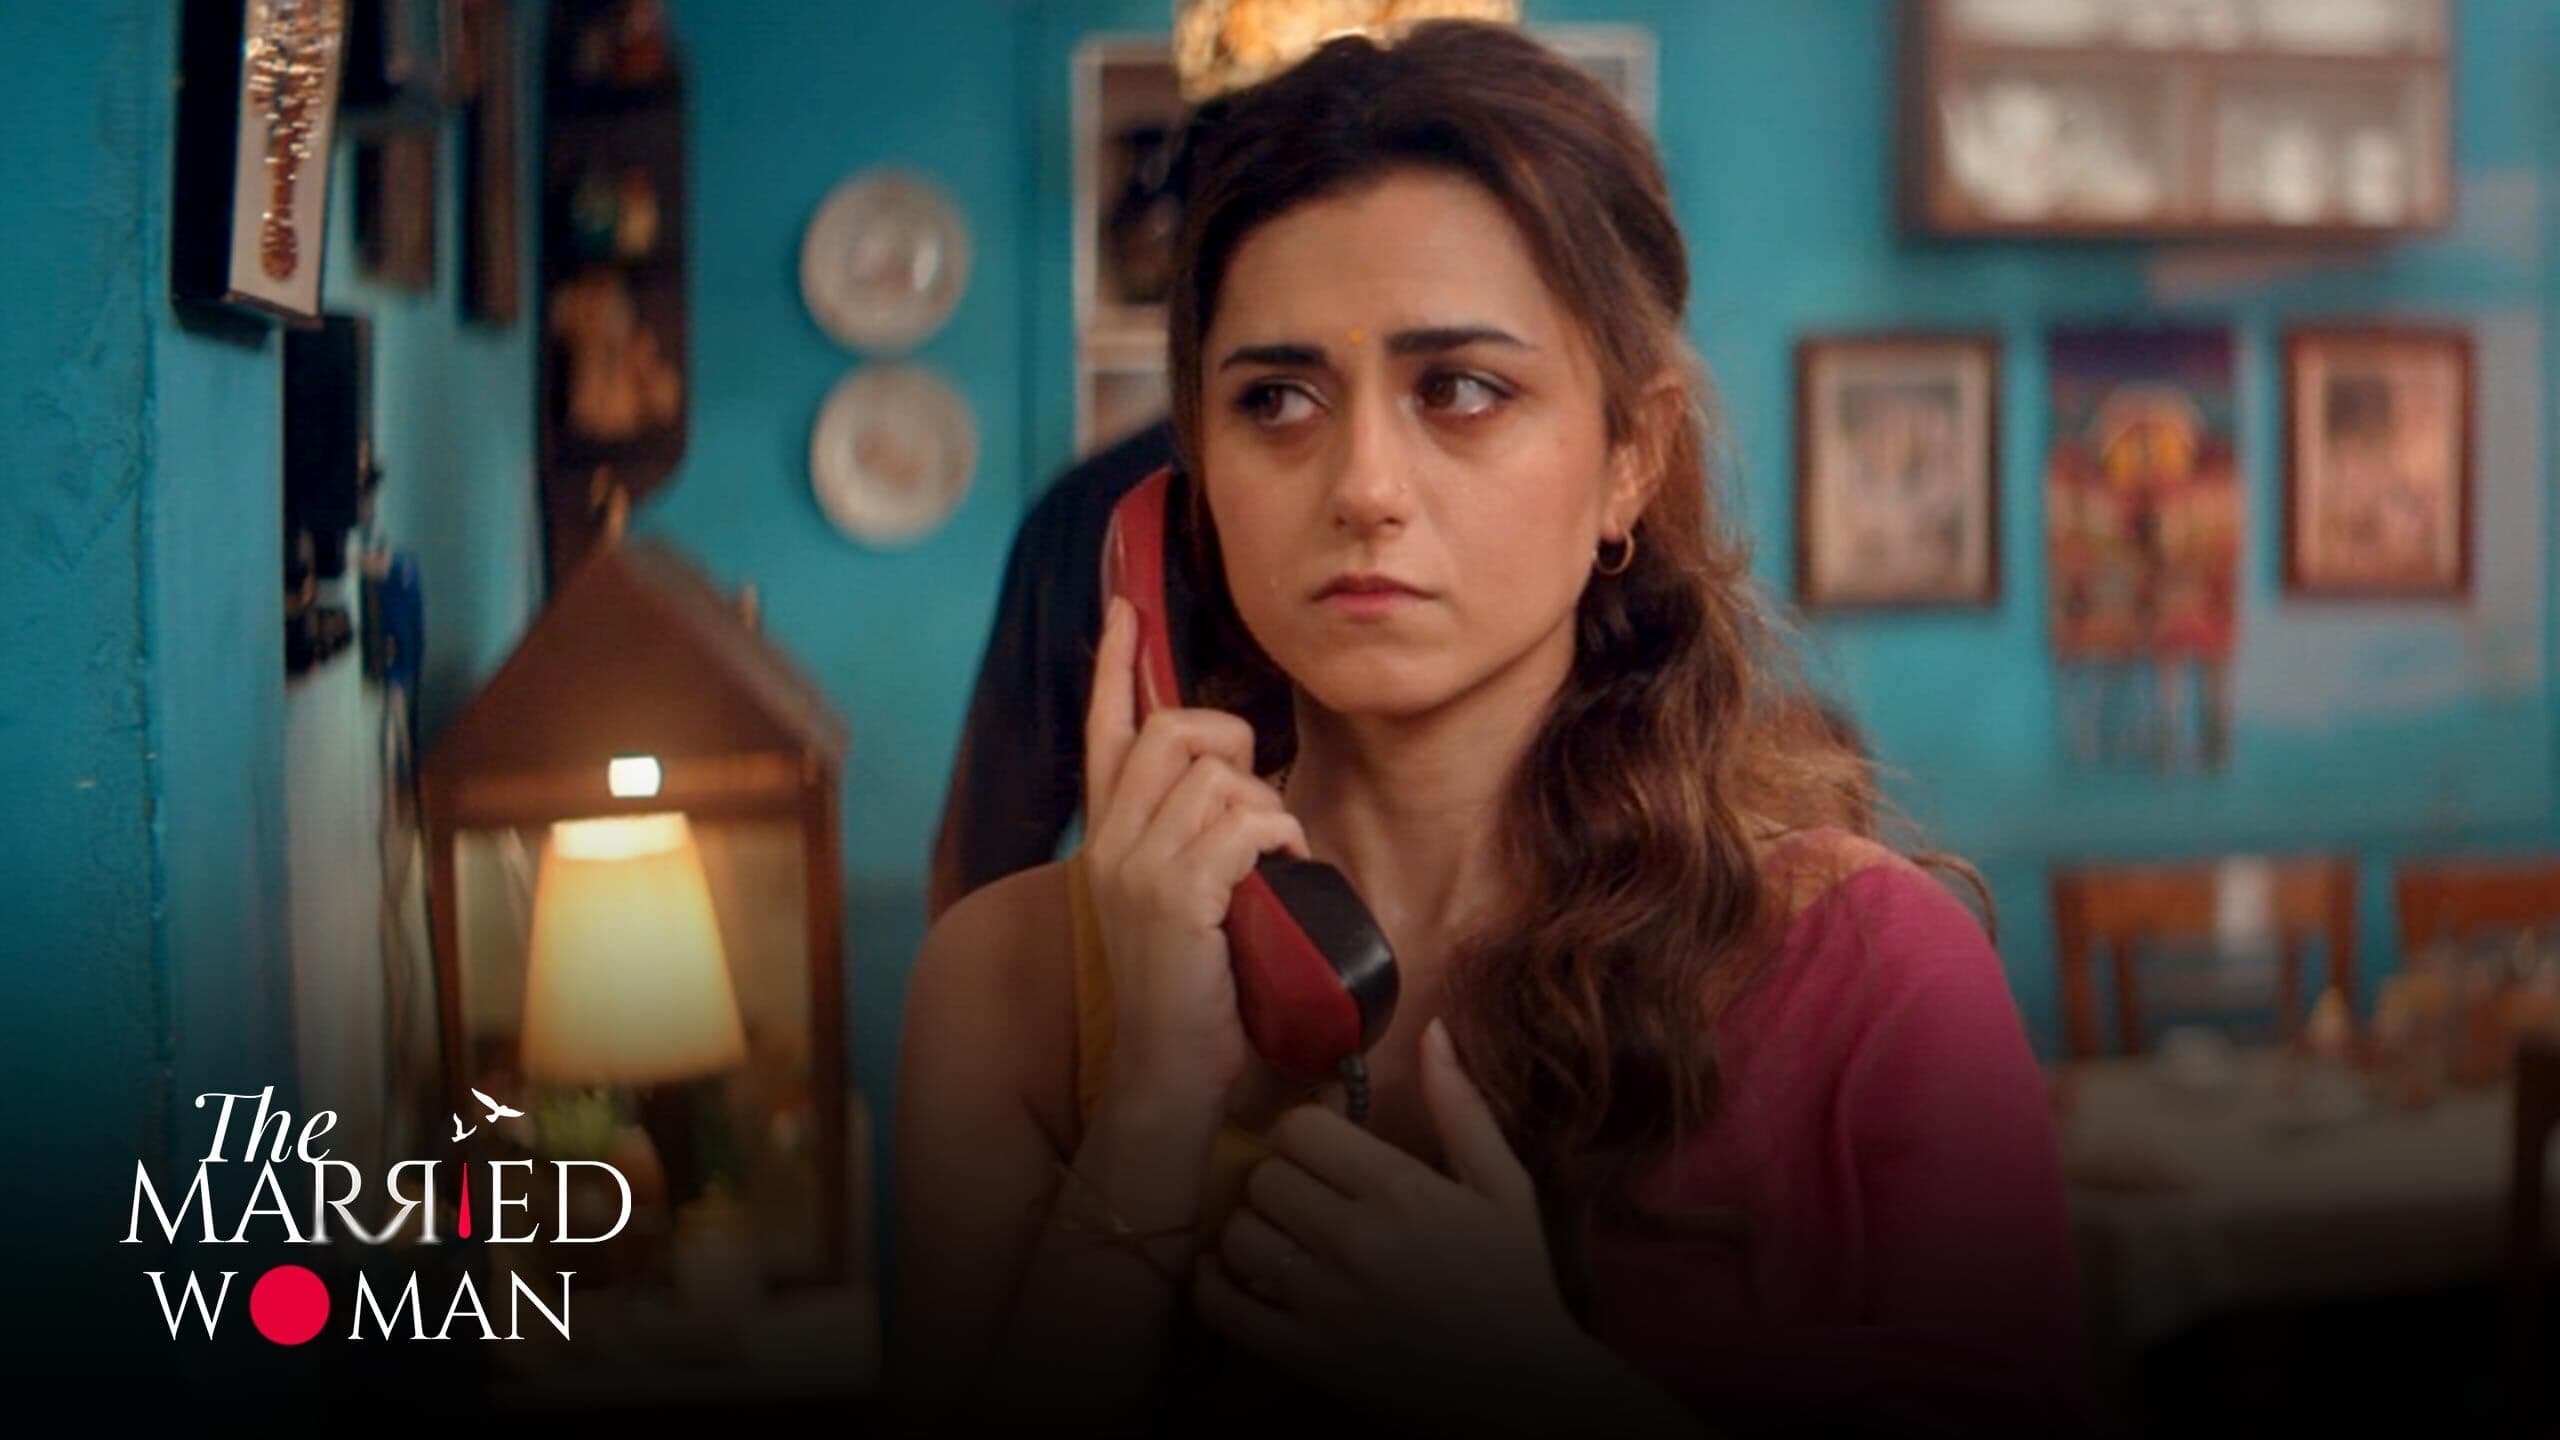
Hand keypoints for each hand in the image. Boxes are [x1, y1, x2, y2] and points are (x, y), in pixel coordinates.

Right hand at [1083, 595, 1309, 1121]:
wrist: (1167, 1070)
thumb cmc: (1193, 987)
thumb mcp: (1178, 895)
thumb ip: (1188, 836)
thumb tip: (1234, 783)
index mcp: (1108, 836)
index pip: (1105, 729)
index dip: (1115, 665)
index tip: (1124, 609)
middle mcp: (1111, 841)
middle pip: (1173, 730)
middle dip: (1232, 741)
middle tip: (1257, 794)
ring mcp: (1137, 865)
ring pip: (1219, 776)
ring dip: (1268, 808)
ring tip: (1274, 860)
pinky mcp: (1174, 895)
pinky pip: (1246, 822)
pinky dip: (1281, 839)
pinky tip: (1283, 874)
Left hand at [1194, 1019, 1597, 1427]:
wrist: (1528, 1389)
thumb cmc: (1518, 1281)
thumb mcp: (1504, 1185)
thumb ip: (1460, 1105)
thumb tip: (1433, 1030)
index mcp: (1400, 1188)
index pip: (1299, 1128)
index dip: (1304, 1134)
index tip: (1322, 1152)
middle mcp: (1355, 1239)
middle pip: (1263, 1177)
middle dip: (1279, 1181)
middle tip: (1304, 1198)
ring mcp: (1325, 1301)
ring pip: (1239, 1235)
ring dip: (1252, 1233)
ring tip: (1281, 1239)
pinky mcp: (1306, 1355)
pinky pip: (1223, 1307)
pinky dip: (1216, 1287)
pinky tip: (1238, 1277)